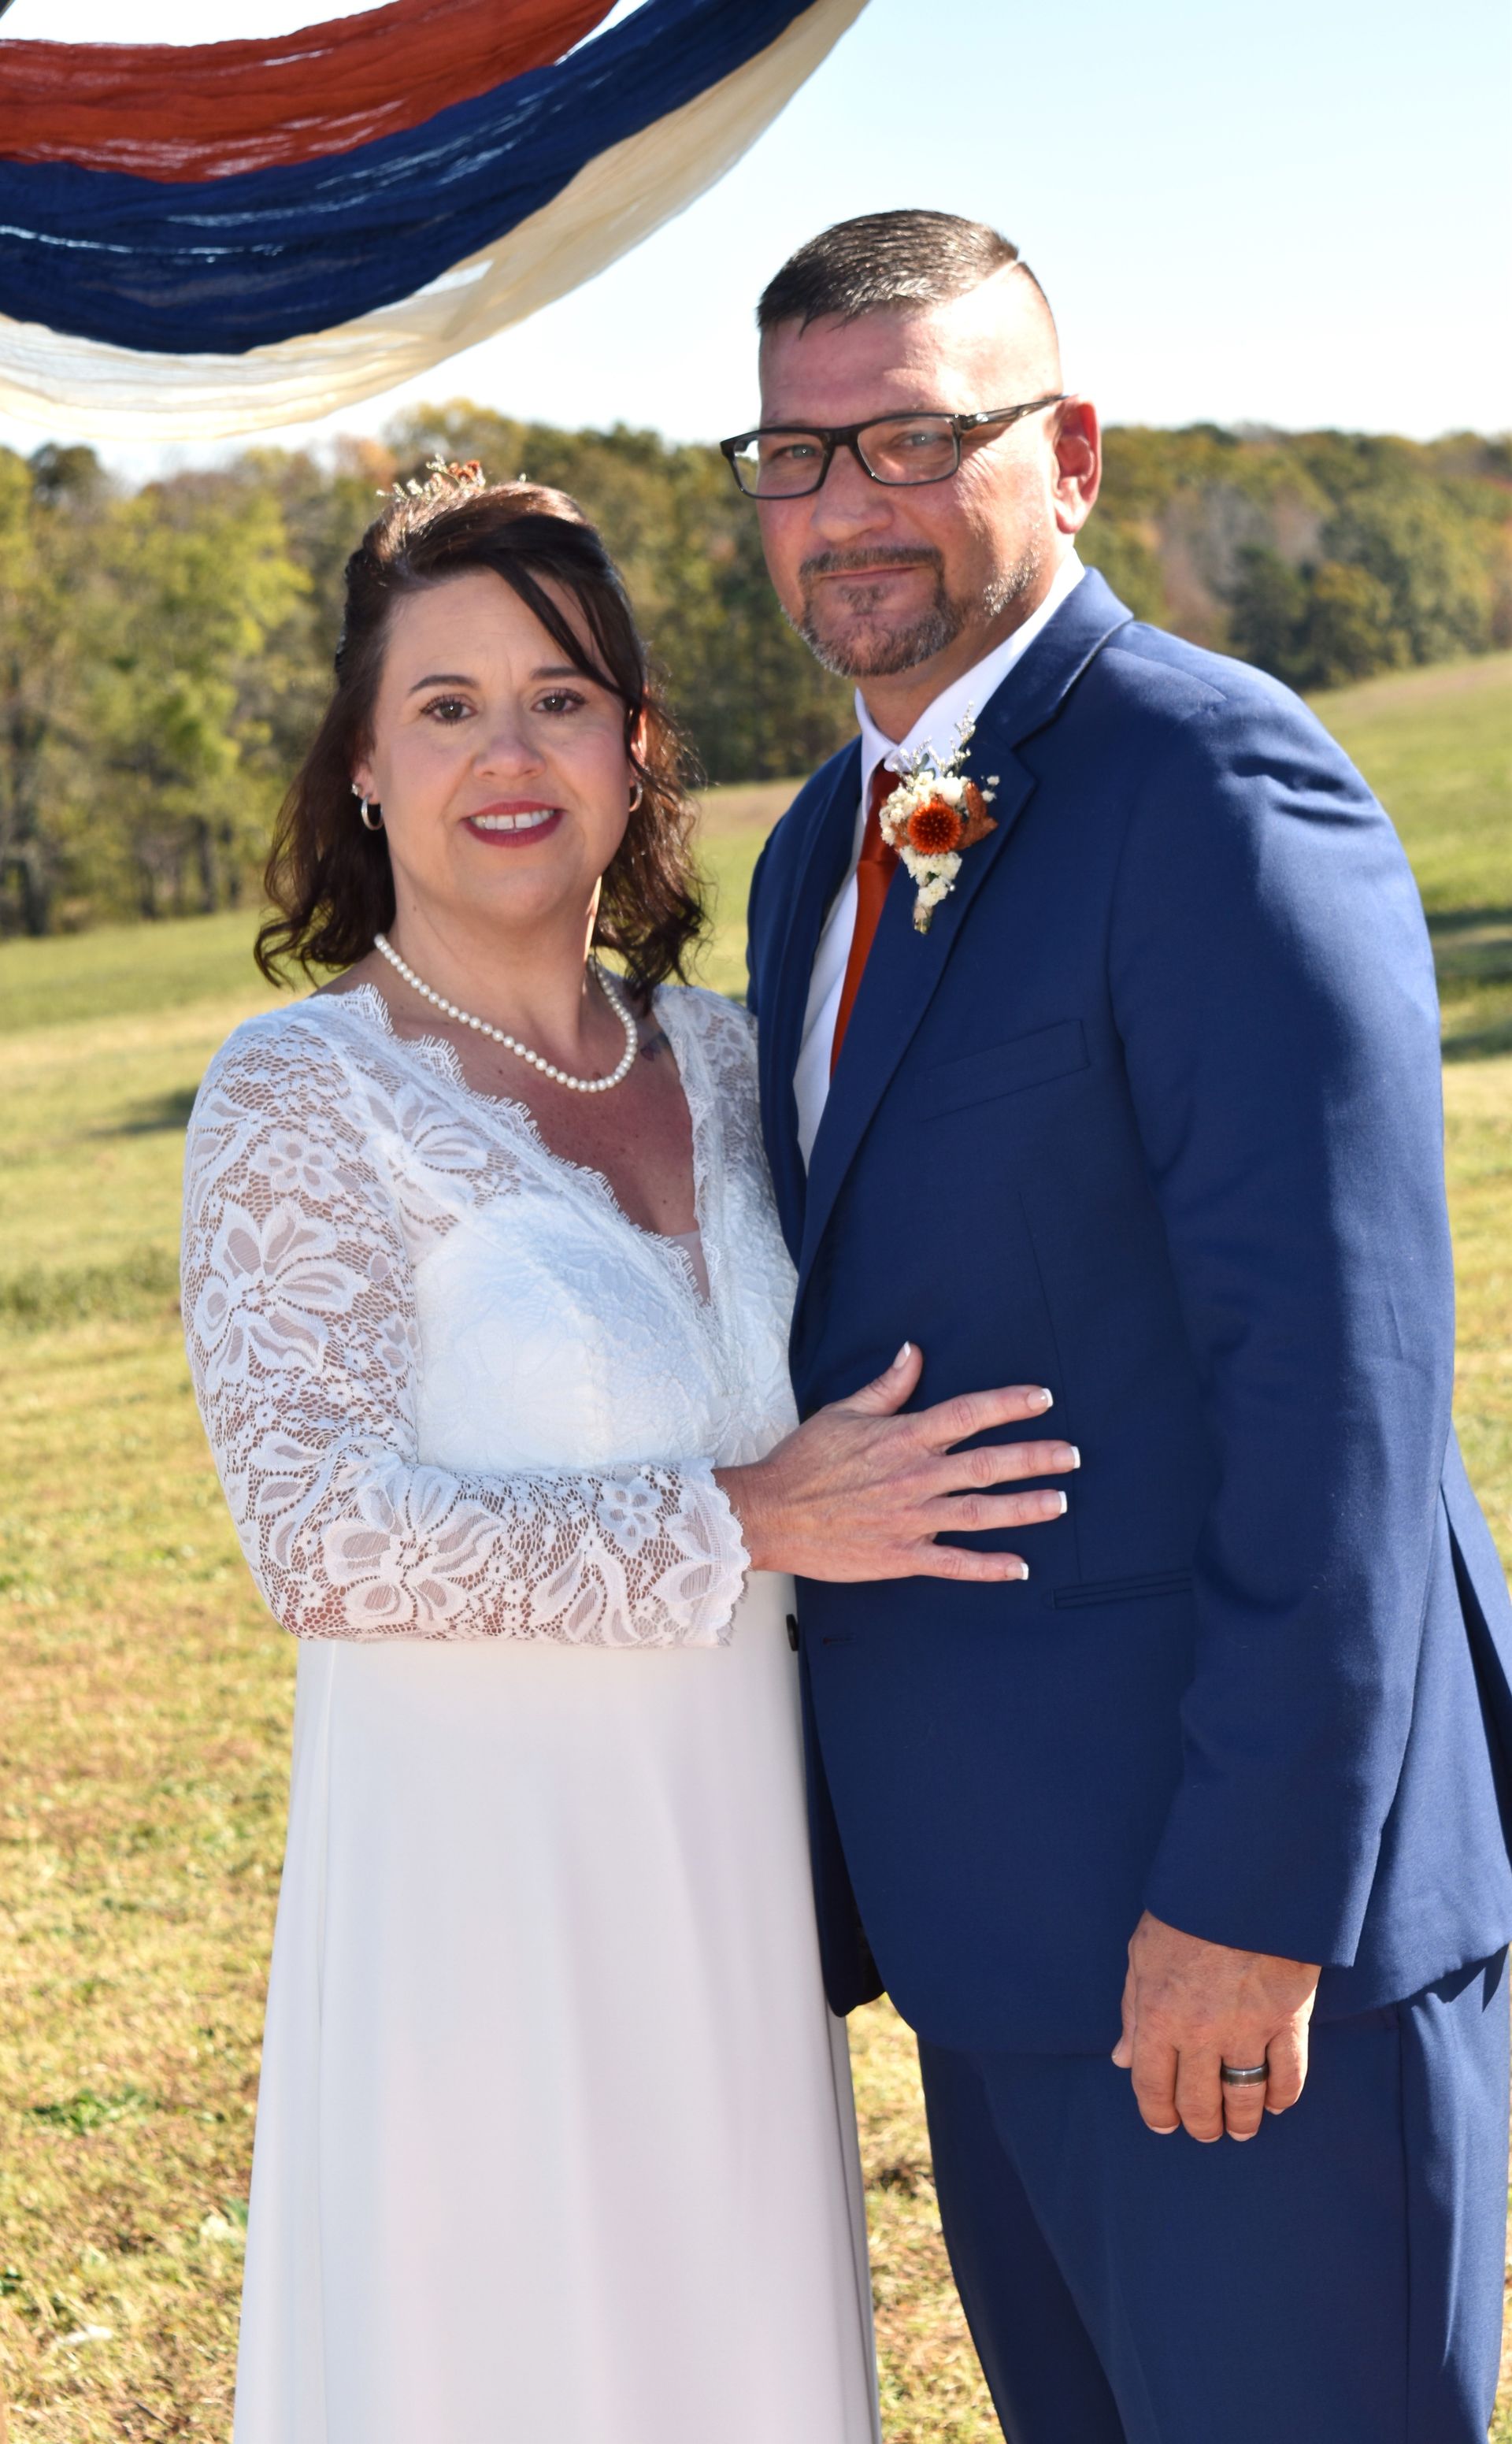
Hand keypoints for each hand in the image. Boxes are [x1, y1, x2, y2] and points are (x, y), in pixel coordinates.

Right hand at [715, 1341, 1076, 1583]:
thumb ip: (887, 1386)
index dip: (1009, 1404)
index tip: (1043, 1398)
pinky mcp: (900, 1555)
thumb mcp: (843, 1412)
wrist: (769, 1514)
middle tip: (1073, 1456)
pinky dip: (988, 1567)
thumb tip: (914, 1352)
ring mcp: (910, 1519)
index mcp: (902, 1437)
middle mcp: (914, 1476)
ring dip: (1024, 1507)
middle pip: (987, 1463)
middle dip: (1035, 1458)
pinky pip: (953, 1564)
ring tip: (1061, 1502)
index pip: (967, 1413)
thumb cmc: (803, 1462)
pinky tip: (1019, 1568)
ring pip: (979, 1512)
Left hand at [1112, 1910, 1319, 2142]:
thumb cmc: (1187, 1912)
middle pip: (1197, 2101)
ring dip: (1240, 2122)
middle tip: (1204, 2131)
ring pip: (1243, 2098)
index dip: (1157, 2112)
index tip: (1164, 2125)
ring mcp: (1247, 2030)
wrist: (1245, 1882)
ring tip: (1239, 2130)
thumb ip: (1131, 2011)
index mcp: (1157, 2015)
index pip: (1150, 2084)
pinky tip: (1274, 2102)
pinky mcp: (1289, 2022)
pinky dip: (1282, 2097)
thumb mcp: (1142, 1954)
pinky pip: (1289, 2076)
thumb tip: (1122, 2058)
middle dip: (1200, 2125)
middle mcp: (1199, 2033)